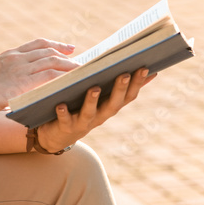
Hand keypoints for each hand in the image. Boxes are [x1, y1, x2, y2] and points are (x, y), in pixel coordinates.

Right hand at [0, 39, 78, 120]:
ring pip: (52, 62)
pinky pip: (49, 76)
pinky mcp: (21, 83)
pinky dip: (63, 77)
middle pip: (48, 51)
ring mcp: (18, 69)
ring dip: (69, 66)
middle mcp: (15, 59)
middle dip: (67, 55)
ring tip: (82, 72)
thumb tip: (15, 90)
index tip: (67, 48)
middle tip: (80, 61)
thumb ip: (5, 80)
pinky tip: (72, 83)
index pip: (37, 45)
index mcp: (7, 56)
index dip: (55, 45)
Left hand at [34, 69, 156, 152]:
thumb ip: (117, 86)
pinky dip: (63, 113)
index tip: (143, 67)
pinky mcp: (66, 127)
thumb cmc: (82, 109)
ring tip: (94, 88)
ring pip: (90, 112)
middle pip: (113, 104)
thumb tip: (145, 70)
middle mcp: (100, 116)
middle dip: (119, 89)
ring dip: (92, 100)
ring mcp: (83, 123)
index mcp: (110, 107)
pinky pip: (65, 120)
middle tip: (124, 74)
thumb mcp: (102, 98)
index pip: (128, 96)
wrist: (59, 136)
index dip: (137, 83)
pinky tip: (61, 105)